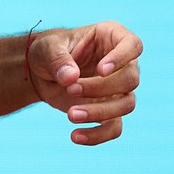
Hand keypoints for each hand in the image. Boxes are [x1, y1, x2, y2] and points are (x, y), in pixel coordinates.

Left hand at [27, 22, 141, 144]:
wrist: (40, 73)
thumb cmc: (48, 51)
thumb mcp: (47, 48)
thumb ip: (58, 59)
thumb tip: (71, 77)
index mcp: (112, 38)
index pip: (133, 45)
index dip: (122, 58)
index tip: (100, 70)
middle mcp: (122, 64)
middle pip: (130, 79)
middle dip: (101, 87)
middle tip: (70, 89)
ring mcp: (118, 89)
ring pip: (127, 104)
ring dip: (100, 112)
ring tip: (70, 114)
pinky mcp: (109, 111)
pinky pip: (114, 127)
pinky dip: (98, 135)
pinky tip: (75, 136)